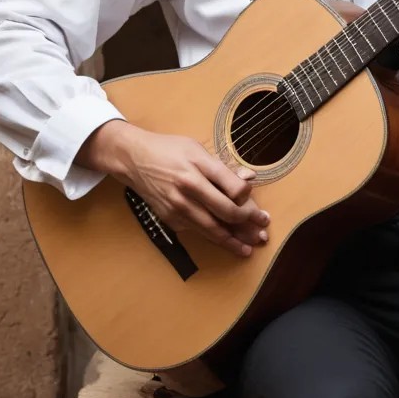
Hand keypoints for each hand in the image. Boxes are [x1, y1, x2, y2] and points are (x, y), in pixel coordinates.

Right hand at [78, 121, 269, 256]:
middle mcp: (189, 187)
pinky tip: (227, 242)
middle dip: (248, 223)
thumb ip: (223, 167)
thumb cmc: (171, 150)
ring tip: (248, 248)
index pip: (233, 188)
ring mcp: (179, 206)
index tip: (256, 203)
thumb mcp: (198, 149)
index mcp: (199, 165)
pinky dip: (214, 238)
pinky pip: (197, 231)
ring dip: (233, 241)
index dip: (249, 199)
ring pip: (212, 229)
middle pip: (226, 212)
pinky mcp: (170, 219)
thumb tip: (249, 179)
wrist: (135, 159)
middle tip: (263, 229)